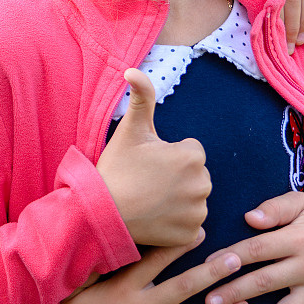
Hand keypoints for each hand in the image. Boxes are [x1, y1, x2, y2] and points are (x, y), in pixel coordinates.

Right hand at [97, 69, 209, 246]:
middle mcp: (203, 184)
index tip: (147, 164)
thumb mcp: (130, 129)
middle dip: (177, 177)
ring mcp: (198, 212)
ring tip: (150, 199)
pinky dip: (177, 223)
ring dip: (178, 200)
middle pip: (195, 176)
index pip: (191, 152)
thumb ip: (142, 96)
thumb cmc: (116, 167)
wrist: (101, 211)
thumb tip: (132, 69)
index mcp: (192, 156)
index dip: (168, 156)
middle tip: (147, 182)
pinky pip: (191, 225)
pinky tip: (156, 217)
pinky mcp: (191, 234)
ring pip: (194, 200)